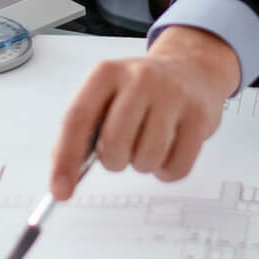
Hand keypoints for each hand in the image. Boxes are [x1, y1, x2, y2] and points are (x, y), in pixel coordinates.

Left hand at [47, 26, 239, 200]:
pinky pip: (176, 168)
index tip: (60, 190)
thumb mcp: (106, 95)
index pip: (78, 119)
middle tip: (122, 150)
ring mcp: (173, 95)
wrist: (191, 68)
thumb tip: (64, 178)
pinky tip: (168, 149)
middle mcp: (140, 78)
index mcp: (107, 73)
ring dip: (143, 165)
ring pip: (146, 160)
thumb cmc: (141, 90)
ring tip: (148, 143)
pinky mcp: (199, 116)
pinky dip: (166, 171)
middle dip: (114, 161)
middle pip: (113, 145)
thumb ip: (84, 131)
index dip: (65, 159)